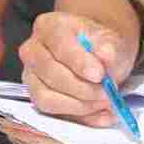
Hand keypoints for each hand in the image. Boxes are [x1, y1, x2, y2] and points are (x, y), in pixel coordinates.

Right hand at [20, 10, 140, 127]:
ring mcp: (31, 75)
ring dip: (80, 105)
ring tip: (105, 103)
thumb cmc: (100, 46)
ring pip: (47, 97)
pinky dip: (79, 117)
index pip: (60, 44)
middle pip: (52, 73)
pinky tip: (100, 115)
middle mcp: (33, 49)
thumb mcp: (112, 41)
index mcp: (49, 26)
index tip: (100, 75)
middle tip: (108, 94)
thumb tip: (105, 55)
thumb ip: (109, 47)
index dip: (79, 61)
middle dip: (83, 88)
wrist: (97, 58)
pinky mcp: (35, 97)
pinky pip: (52, 113)